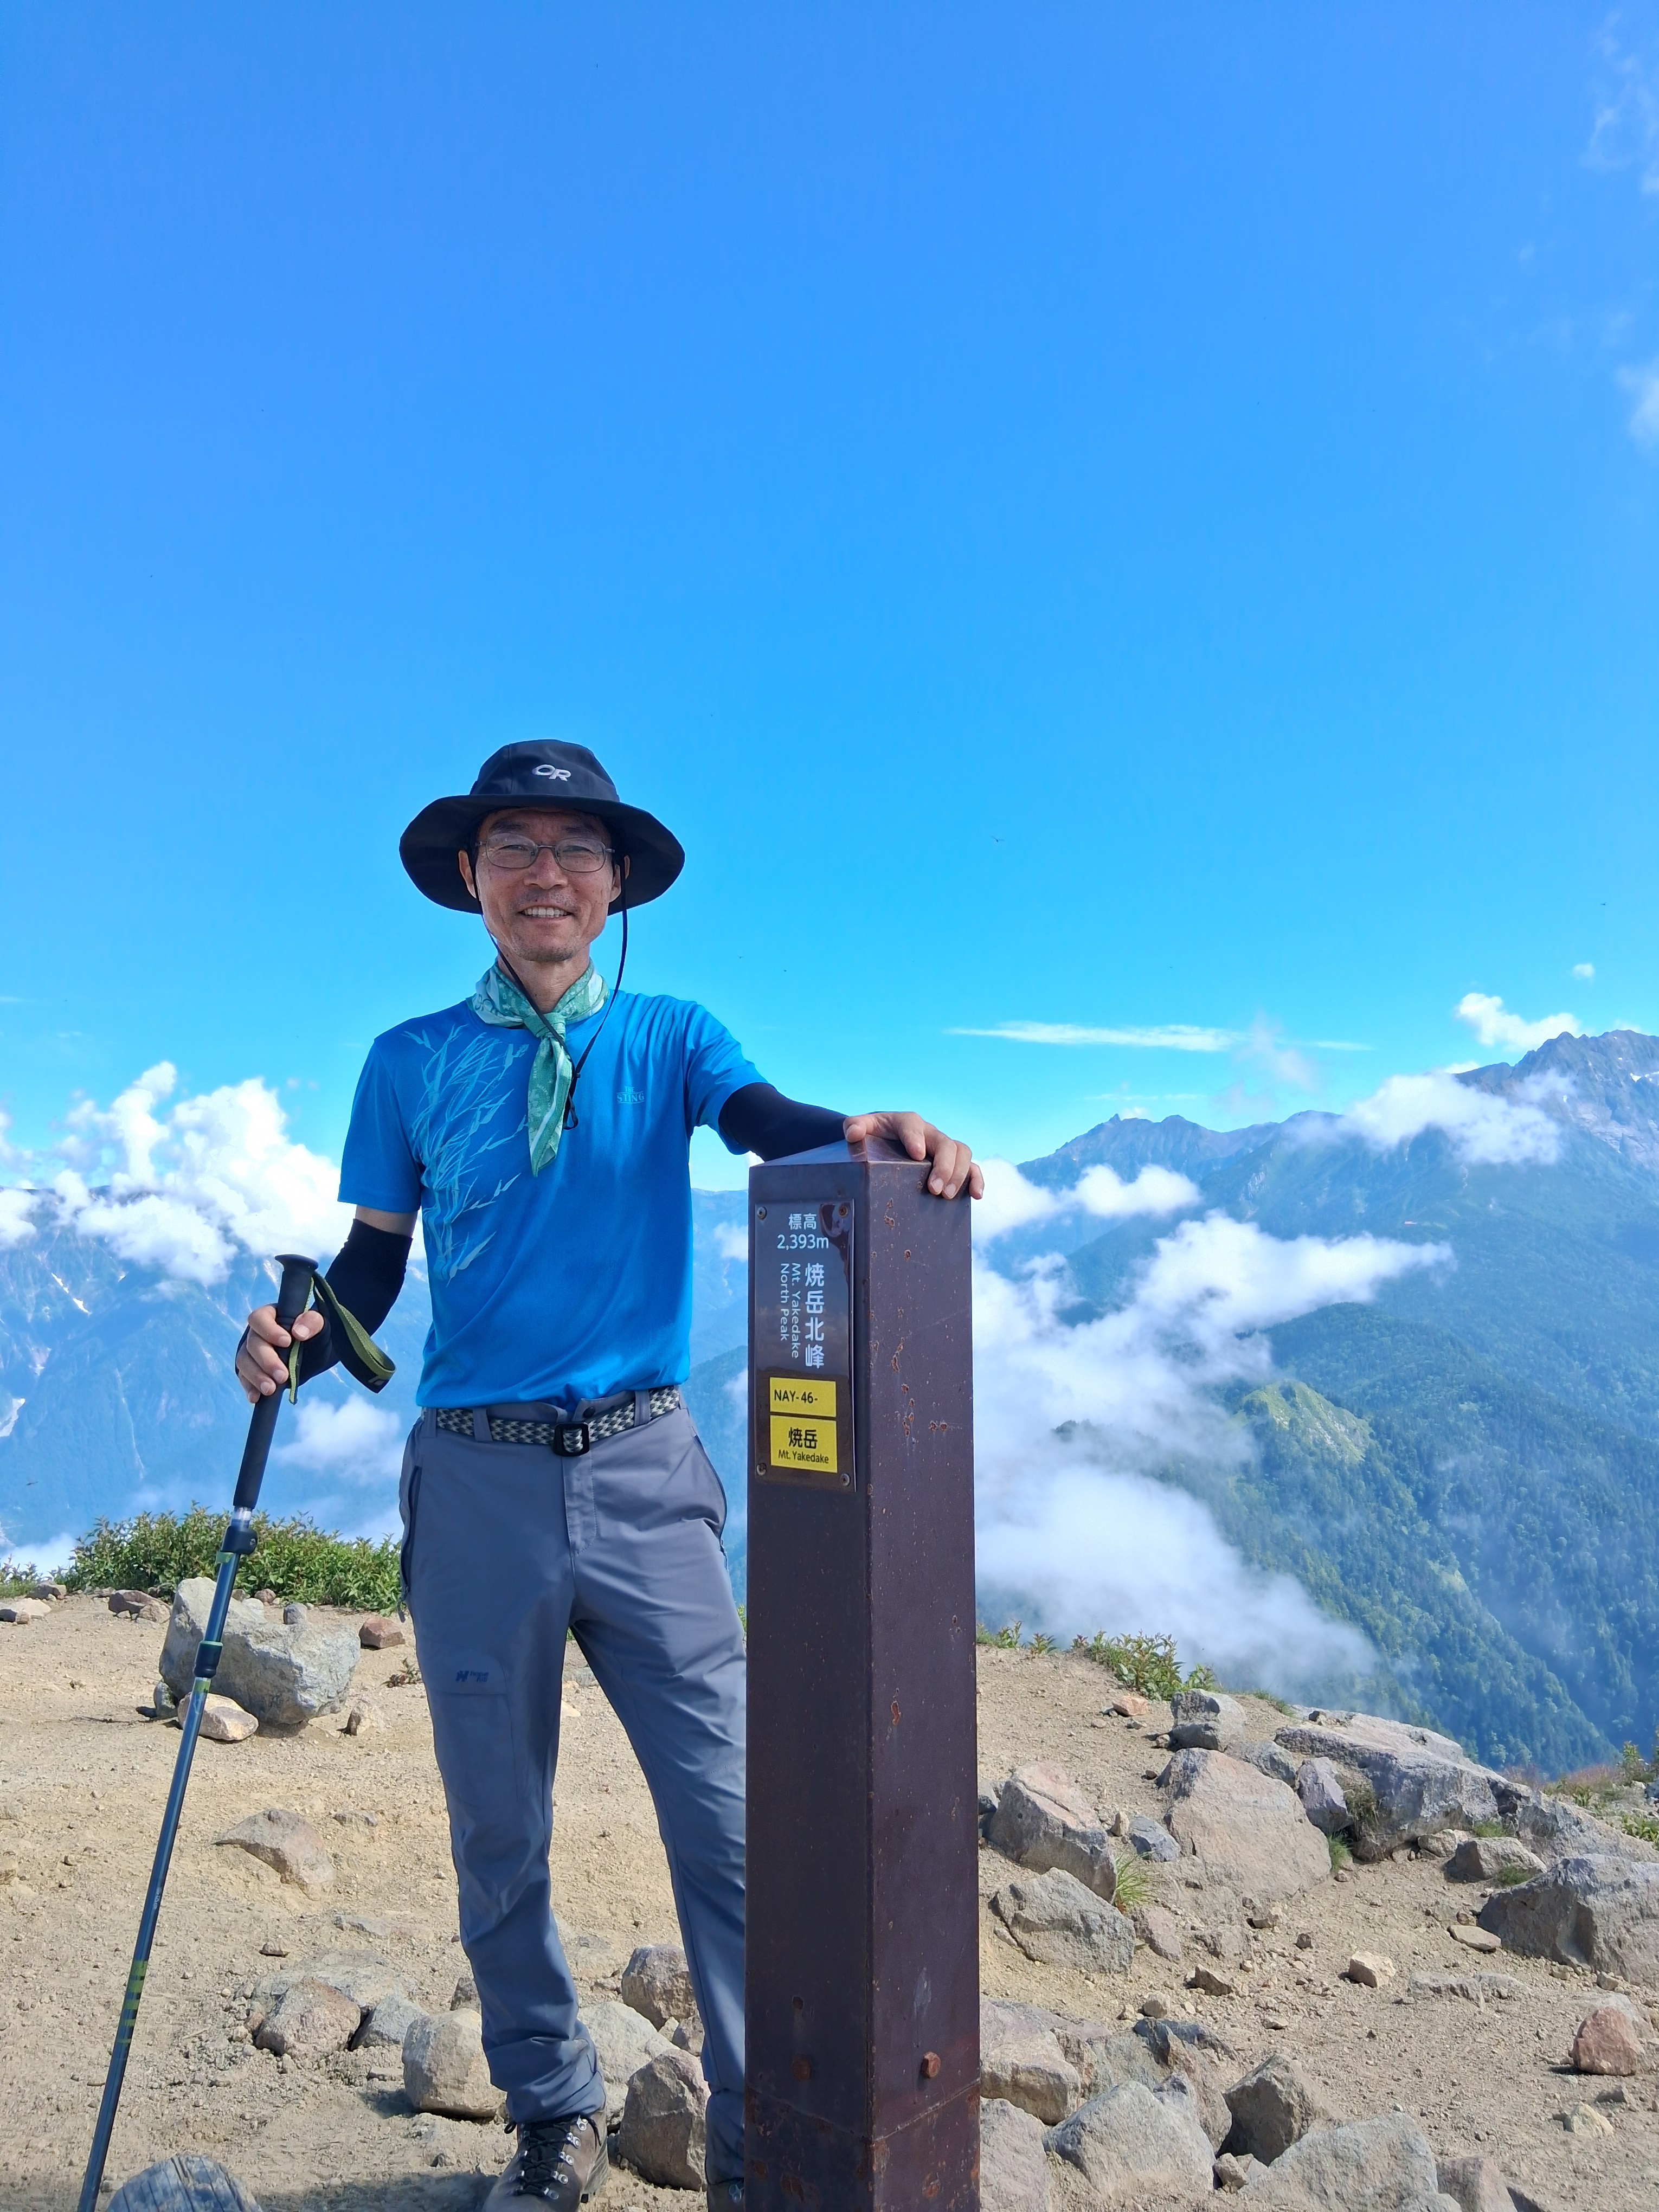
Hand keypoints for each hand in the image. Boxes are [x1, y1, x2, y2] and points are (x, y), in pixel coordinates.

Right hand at [236, 1303, 324, 1404]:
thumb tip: (299, 1332)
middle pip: (252, 1344)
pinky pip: (244, 1378)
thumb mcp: (319, 1325)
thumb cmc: (313, 1333)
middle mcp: (256, 1333)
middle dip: (266, 1361)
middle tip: (282, 1375)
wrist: (314, 1353)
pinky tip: (256, 1397)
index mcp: (270, 1316)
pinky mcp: (250, 1370)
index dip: (269, 1330)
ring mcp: (251, 1352)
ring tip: (271, 1389)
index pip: (259, 1318)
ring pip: (244, 1362)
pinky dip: (249, 1388)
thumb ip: (312, 1322)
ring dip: (256, 1377)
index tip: (287, 1342)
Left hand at [842, 1111, 982, 1199]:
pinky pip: (971, 1167)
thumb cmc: (872, 1136)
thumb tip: (853, 1134)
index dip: (916, 1138)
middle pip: (944, 1143)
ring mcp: (943, 1148)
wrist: (884, 1142)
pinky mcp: (952, 1163)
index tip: (917, 1155)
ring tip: (947, 1196)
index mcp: (907, 1123)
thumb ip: (854, 1126)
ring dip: (959, 1174)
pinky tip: (976, 1196)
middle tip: (935, 1189)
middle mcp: (929, 1133)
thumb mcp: (860, 1128)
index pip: (912, 1126)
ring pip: (962, 1153)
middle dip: (943, 1166)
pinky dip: (976, 1179)